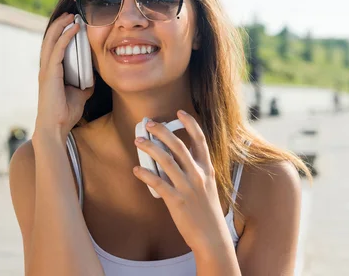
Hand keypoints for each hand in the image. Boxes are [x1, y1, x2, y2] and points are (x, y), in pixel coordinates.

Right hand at [34, 12, 93, 141]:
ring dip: (61, 26)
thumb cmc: (66, 113)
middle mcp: (47, 68)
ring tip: (71, 16)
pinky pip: (58, 50)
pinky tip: (74, 29)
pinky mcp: (50, 74)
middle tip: (71, 13)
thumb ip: (86, 83)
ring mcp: (47, 70)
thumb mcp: (81, 94)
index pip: (55, 46)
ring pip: (51, 41)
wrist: (56, 127)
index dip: (62, 33)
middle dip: (60, 24)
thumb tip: (96, 76)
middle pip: (51, 39)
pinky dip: (65, 37)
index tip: (72, 22)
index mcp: (52, 71)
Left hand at [132, 110, 232, 253]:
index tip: (179, 112)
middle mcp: (198, 175)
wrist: (212, 236)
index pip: (200, 140)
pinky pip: (158, 183)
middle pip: (178, 145)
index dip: (190, 124)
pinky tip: (137, 169)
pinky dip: (146, 174)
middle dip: (162, 131)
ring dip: (150, 148)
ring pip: (166, 161)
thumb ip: (196, 171)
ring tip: (138, 141)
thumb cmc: (208, 212)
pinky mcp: (176, 201)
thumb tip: (177, 159)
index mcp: (207, 169)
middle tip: (148, 123)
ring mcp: (187, 187)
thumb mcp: (208, 187)